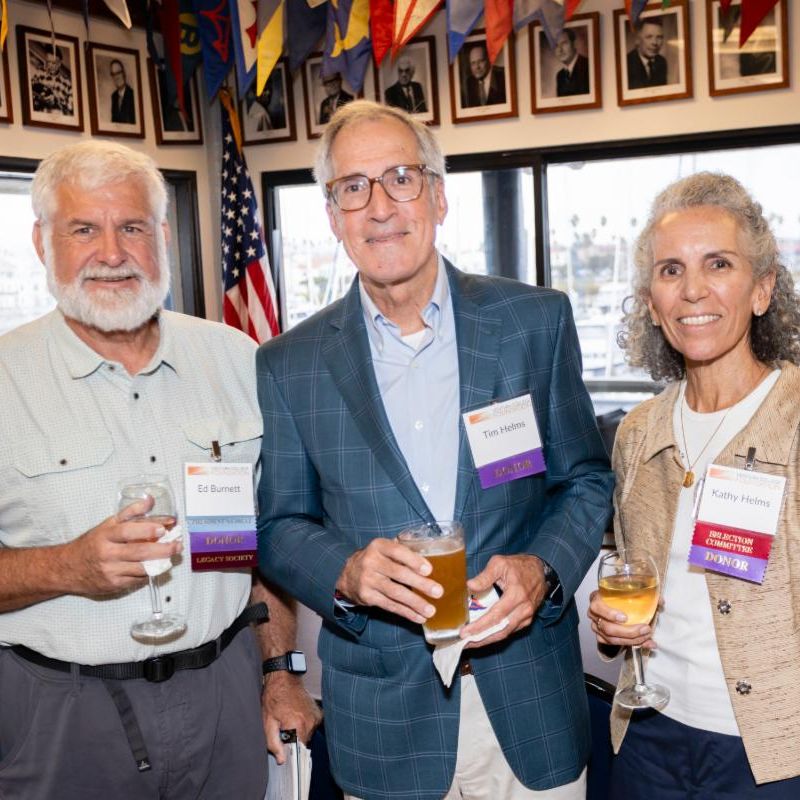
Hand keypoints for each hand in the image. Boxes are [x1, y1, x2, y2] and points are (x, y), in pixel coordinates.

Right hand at [62, 497, 182, 595]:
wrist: (67, 569)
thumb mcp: (108, 524)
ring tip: (171, 556)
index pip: (127, 531)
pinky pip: (137, 580)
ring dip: (160, 563)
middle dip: (162, 549)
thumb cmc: (92, 544)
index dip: (147, 529)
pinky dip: (148, 573)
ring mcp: (110, 571)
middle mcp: (107, 554)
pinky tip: (155, 566)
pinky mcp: (113, 586)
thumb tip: (150, 500)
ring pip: (141, 568)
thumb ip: (131, 513)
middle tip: (177, 545)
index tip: (163, 528)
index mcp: (105, 535)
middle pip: (139, 552)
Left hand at [262, 673, 322, 763]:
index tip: (283, 747)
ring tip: (289, 720)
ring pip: (308, 735)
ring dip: (299, 732)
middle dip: (293, 740)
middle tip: (283, 729)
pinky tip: (296, 716)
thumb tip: (281, 759)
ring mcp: (316, 716)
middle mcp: (310, 721)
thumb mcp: (267, 721)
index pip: (298, 751)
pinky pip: (312, 726)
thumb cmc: (274, 696)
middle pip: (303, 743)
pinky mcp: (318, 712)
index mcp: (298, 725)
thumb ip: (273, 743)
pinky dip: (304, 725)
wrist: (283, 678)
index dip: (290, 752)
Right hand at [335, 538, 442, 623]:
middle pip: (399, 574)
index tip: (429, 570)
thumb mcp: (384, 547)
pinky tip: (419, 617)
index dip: (413, 560)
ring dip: (415, 603)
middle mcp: (371, 562)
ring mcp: (367, 580)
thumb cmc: (376, 559)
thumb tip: (426, 544)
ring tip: (431, 610)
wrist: (348, 575)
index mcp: (378, 546)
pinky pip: (390, 605)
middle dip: (420, 584)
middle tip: (438, 592)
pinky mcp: (367, 597)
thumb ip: (403, 545)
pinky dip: (406, 612)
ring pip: (395, 593)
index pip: (397, 551)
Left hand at [460, 554, 545, 647]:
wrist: (540, 570)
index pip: (495, 616)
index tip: (464, 633)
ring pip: (505, 634)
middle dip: (481, 639)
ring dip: (487, 640)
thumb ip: (485, 576)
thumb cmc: (518, 566)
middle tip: (464, 643)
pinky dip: (496, 635)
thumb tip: (470, 586)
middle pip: (500, 630)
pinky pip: (510, 631)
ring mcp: (527, 616)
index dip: (479, 626)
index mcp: (516, 595)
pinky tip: (483, 636)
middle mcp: (524, 609)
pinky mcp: (527, 620)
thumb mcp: (500, 563)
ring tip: (470, 642)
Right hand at [587, 590, 656, 648]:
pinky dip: (634, 645)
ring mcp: (596, 627)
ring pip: (612, 639)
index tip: (624, 617)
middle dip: (628, 631)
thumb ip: (642, 592)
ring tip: (648, 636)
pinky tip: (647, 643)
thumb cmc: (618, 595)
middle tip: (645, 629)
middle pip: (607, 628)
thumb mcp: (626, 589)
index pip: (597, 607)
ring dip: (632, 640)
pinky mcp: (602, 638)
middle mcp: (594, 614)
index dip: (609, 614)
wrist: (613, 602)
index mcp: (596, 599)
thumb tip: (661, 601)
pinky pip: (616, 645)